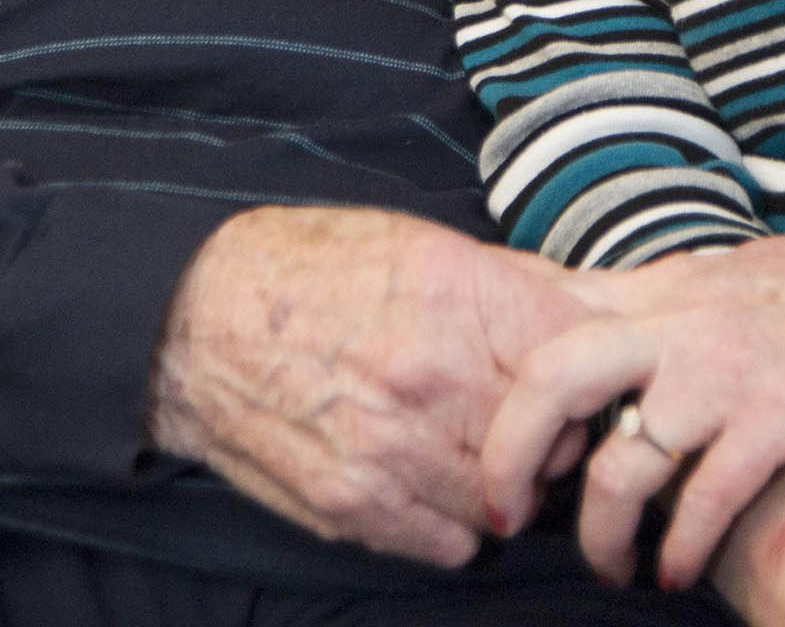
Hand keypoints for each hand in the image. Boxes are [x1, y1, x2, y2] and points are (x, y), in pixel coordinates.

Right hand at [147, 206, 590, 565]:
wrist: (196, 320)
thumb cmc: (313, 269)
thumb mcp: (416, 240)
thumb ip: (507, 280)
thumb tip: (587, 308)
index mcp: (455, 289)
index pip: (574, 352)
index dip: (582, 366)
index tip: (571, 372)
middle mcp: (431, 370)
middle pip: (552, 434)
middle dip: (551, 429)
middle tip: (527, 416)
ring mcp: (393, 445)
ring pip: (509, 499)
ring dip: (504, 483)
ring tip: (472, 447)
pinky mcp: (355, 504)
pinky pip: (452, 543)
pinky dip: (454, 520)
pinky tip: (430, 479)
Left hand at [485, 225, 784, 587]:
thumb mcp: (733, 280)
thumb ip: (667, 305)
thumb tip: (603, 329)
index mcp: (669, 285)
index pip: (551, 315)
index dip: (506, 380)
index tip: (497, 439)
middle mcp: (685, 318)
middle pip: (552, 375)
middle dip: (509, 453)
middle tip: (504, 512)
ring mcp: (730, 368)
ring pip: (620, 459)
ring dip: (599, 533)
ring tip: (610, 569)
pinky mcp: (781, 418)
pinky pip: (701, 501)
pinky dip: (679, 552)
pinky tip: (679, 575)